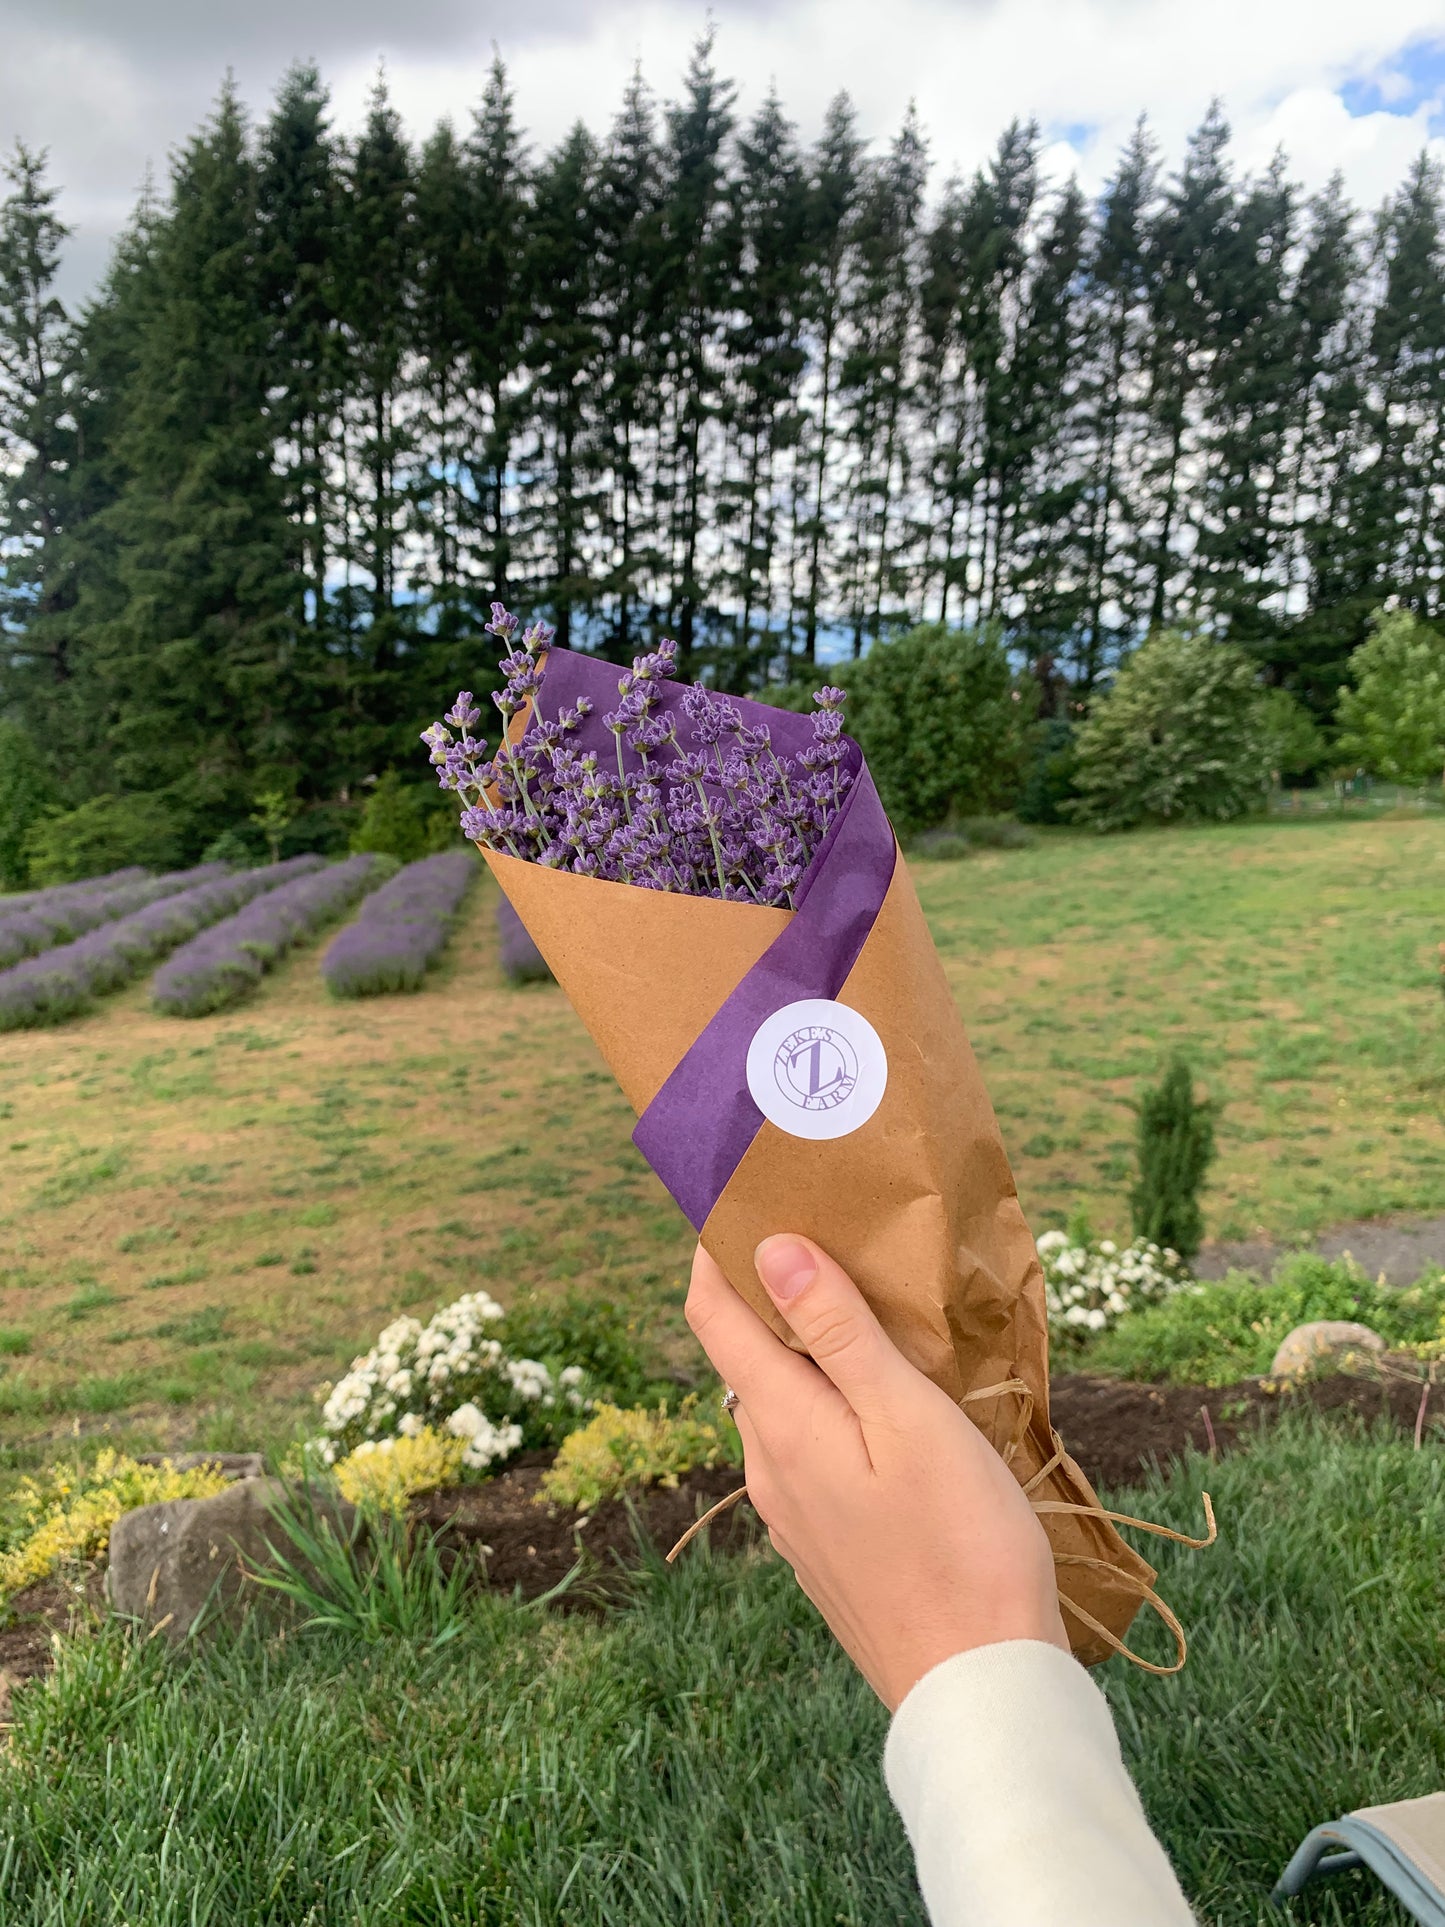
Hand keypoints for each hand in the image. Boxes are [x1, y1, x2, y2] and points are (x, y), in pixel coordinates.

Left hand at [685, 1233, 1069, 1712]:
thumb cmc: (961, 1543)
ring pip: (782, 1410)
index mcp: (781, 1427)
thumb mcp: (907, 1418)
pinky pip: (809, 1456)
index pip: (713, 1317)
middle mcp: (768, 1470)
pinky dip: (829, 1412)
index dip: (713, 1253)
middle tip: (825, 1238)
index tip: (735, 1199)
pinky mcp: (824, 1550)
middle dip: (769, 1297)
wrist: (980, 1690)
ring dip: (805, 1357)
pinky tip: (884, 1411)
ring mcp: (793, 1517)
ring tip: (866, 1315)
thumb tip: (768, 1251)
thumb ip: (836, 1333)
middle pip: (746, 1360)